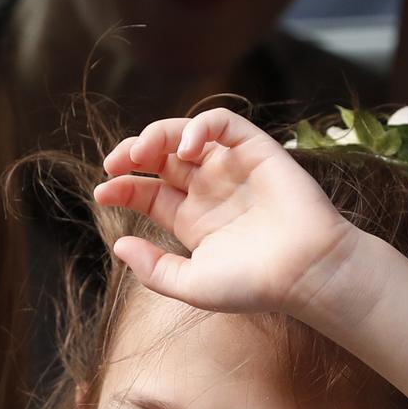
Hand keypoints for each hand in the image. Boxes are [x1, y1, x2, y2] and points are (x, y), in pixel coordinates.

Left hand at [94, 108, 359, 314]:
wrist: (305, 274)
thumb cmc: (253, 285)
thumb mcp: (191, 284)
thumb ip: (153, 269)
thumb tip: (118, 245)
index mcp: (191, 219)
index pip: (148, 192)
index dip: (122, 187)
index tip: (102, 192)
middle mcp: (209, 189)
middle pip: (160, 158)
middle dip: (132, 154)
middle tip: (115, 163)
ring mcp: (232, 168)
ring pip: (185, 134)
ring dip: (157, 135)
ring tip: (141, 152)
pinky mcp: (257, 150)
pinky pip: (224, 123)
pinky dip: (200, 125)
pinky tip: (185, 146)